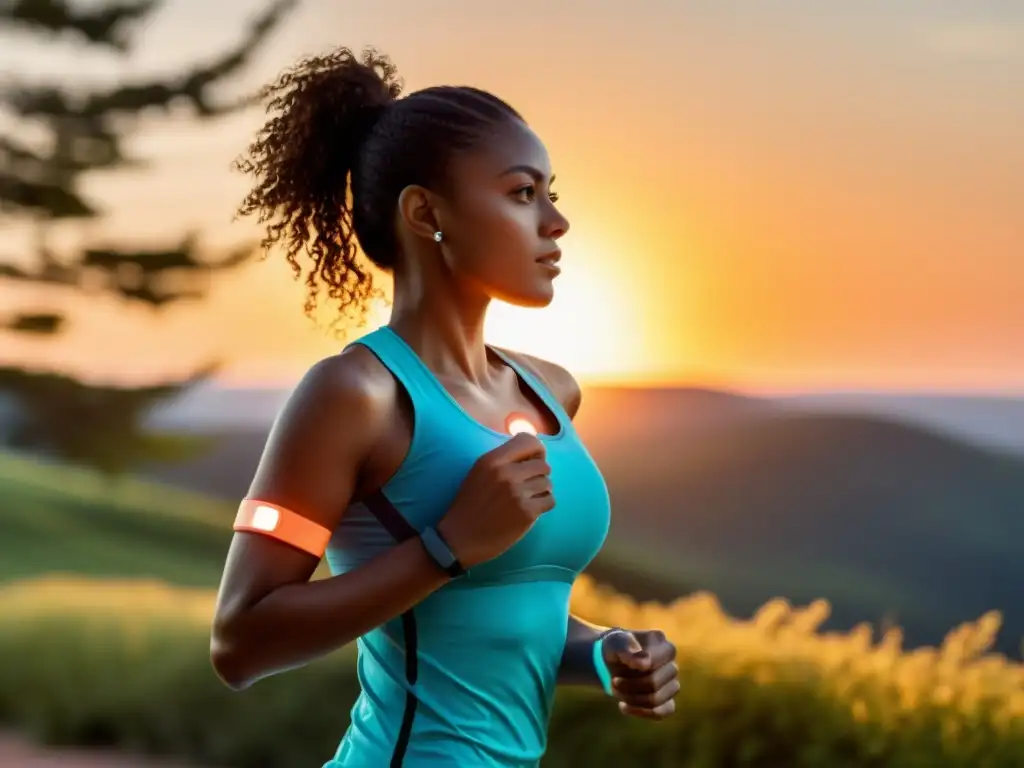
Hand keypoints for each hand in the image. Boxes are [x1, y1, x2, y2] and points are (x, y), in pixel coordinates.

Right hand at [438, 433, 553, 568]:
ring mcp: (518, 493)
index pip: (529, 441)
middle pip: (543, 465)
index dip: (536, 452)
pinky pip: (549, 500)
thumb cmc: (469, 505)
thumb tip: (532, 453)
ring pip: (547, 483)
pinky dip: (543, 505)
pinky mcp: (527, 513)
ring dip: (541, 491)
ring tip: (527, 499)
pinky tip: (530, 510)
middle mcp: (506, 473)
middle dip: (538, 475)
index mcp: (492, 460)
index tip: (531, 462)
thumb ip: (503, 460)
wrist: (459, 538)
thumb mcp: (479, 472)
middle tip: (528, 486)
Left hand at [602, 629, 678, 719]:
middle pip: (654, 683)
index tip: (619, 663)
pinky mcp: (667, 702)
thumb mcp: (615, 642)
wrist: (610, 662)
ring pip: (656, 700)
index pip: (654, 662)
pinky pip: (661, 712)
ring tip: (615, 690)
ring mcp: (671, 685)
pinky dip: (640, 711)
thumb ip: (627, 646)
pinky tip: (624, 706)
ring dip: (631, 698)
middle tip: (613, 681)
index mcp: (664, 646)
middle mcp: (672, 665)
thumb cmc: (615, 648)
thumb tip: (645, 663)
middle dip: (629, 685)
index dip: (636, 666)